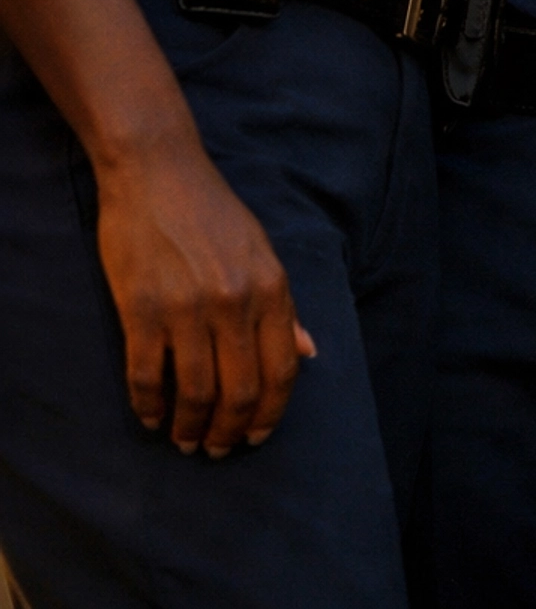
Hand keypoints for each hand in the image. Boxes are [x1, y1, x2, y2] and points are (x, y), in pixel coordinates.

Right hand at [95, 133, 315, 455]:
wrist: (157, 170)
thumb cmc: (211, 211)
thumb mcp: (261, 251)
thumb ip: (285, 307)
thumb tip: (310, 352)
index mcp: (271, 287)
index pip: (282, 370)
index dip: (271, 414)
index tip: (256, 437)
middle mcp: (235, 302)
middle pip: (240, 392)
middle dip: (229, 433)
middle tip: (215, 448)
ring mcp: (187, 308)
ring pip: (194, 394)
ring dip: (189, 428)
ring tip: (185, 440)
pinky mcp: (142, 310)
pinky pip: (147, 378)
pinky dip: (149, 408)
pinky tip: (152, 417)